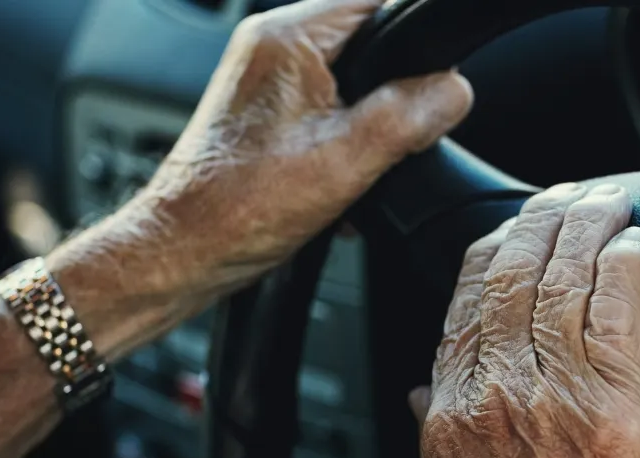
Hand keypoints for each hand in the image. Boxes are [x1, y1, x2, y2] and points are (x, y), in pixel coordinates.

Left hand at [47, 0, 471, 357]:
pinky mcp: (267, 113)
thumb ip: (411, 114)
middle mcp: (271, 46)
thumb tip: (455, 89)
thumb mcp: (350, 158)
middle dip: (395, 92)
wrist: (185, 250)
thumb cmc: (239, 207)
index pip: (379, 3)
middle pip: (371, 43)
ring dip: (371, 123)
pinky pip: (329, 108)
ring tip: (358, 162)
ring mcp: (266, 79)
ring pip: (353, 81)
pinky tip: (342, 178)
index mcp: (288, 36)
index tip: (430, 84)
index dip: (417, 42)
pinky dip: (347, 140)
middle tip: (390, 138)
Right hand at [409, 184, 639, 457]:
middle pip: (517, 270)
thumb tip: (428, 389)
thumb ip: (439, 430)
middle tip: (569, 195)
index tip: (518, 226)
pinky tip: (636, 245)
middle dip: (545, 217)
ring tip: (608, 202)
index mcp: (454, 407)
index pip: (469, 296)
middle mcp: (499, 389)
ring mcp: (559, 393)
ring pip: (568, 277)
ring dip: (590, 226)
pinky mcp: (622, 408)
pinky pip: (622, 308)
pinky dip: (628, 265)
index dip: (497, 246)